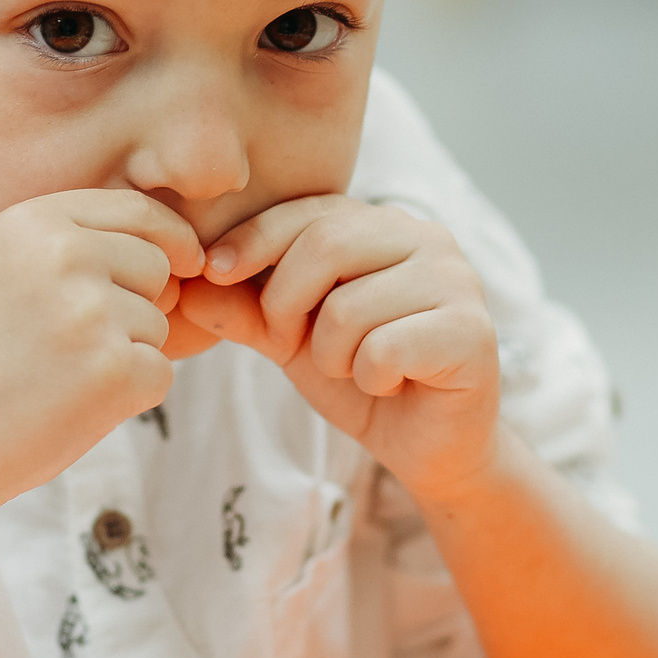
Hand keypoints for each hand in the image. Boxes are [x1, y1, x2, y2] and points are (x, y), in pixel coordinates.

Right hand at [0, 190, 201, 513]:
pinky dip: (130, 397)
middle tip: (72, 344)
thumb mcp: (7, 271)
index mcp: (34, 220)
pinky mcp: (112, 370)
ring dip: (126, 355)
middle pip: (158, 264)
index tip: (176, 265)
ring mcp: (89, 311)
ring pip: (158, 324)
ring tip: (59, 376)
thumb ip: (80, 244)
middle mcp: (64, 254)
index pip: (139, 209)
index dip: (167, 240)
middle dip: (138, 304)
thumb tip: (188, 251)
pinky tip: (74, 405)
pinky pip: (160, 373)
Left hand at [177, 196, 499, 497]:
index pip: (308, 210)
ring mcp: (457, 282)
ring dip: (331, 355)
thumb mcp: (291, 339)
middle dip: (285, 303)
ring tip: (354, 369)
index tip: (214, 271)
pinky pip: (384, 348)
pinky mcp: (472, 332)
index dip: (253, 239)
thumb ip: (245, 309)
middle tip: (291, 344)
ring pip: (349, 306)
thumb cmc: (361, 380)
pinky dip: (369, 379)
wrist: (427, 447)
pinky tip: (390, 384)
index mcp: (385, 226)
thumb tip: (186, 288)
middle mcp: (428, 239)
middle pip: (326, 245)